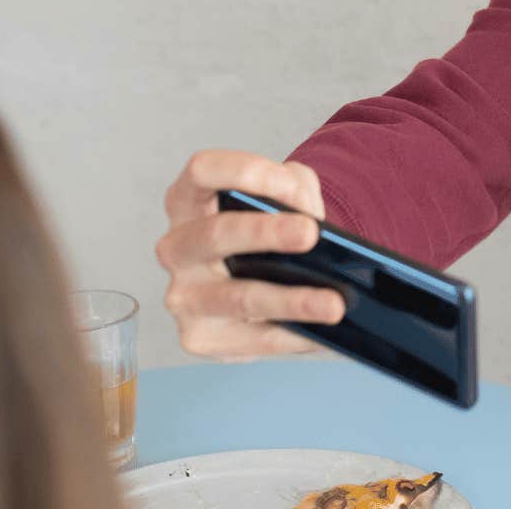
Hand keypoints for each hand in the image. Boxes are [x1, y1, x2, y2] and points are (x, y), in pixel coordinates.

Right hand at [154, 148, 347, 358]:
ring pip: (239, 297)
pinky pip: (253, 339)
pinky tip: (323, 336)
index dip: (241, 172)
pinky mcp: (199, 337)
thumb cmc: (270, 228)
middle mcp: (176, 247)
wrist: (267, 283)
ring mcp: (183, 296)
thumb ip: (295, 189)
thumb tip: (307, 215)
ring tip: (333, 304)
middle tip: (310, 234)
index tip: (285, 184)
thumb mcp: (286, 196)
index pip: (202, 171)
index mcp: (189, 200)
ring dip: (291, 300)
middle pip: (216, 234)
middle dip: (265, 233)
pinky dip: (293, 337)